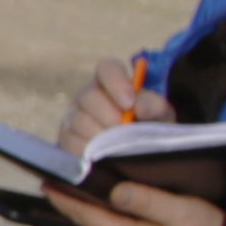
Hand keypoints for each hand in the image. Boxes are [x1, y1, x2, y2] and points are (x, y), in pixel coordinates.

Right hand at [58, 55, 172, 150]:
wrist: (136, 153)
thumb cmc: (150, 127)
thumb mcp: (160, 115)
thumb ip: (154, 105)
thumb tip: (137, 105)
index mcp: (113, 80)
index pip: (107, 68)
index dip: (116, 83)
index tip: (129, 104)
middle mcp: (88, 94)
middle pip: (89, 96)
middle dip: (110, 116)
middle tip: (126, 131)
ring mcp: (73, 115)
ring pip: (79, 121)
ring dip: (101, 136)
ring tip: (119, 146)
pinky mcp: (66, 137)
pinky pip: (71, 141)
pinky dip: (90, 151)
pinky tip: (104, 156)